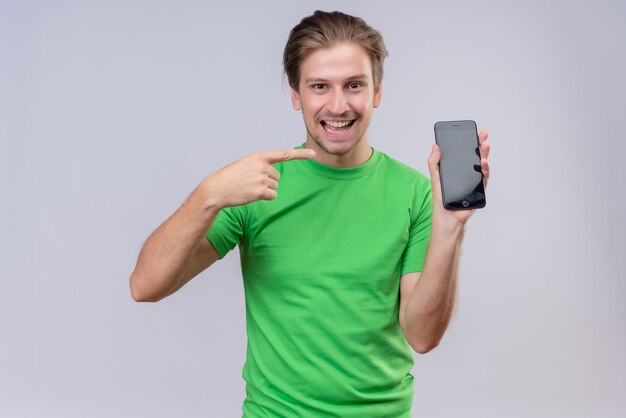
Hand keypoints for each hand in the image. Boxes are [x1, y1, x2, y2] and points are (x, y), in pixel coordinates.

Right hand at [201, 148, 315, 208]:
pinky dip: (265, 198)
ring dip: (265, 190)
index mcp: (258, 157)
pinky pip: (272, 196)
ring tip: (249, 188)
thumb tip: (274, 175)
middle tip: (250, 182)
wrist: (217, 189)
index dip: (300, 154)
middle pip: (277, 177)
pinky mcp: (261, 191)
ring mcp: (262, 178)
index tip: (313, 154)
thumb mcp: (245, 165)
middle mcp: (262, 166)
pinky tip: (251, 195)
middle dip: (267, 182)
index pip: (283, 154)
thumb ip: (261, 165)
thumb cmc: (230, 178)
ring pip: (275, 187)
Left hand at [427, 129, 490, 225]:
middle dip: (481, 145)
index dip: (470, 142)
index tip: (473, 131)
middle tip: (483, 135)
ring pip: (482, 166)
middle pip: (476, 157)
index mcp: (457, 169)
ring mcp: (474, 182)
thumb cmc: (441, 200)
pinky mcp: (478, 190)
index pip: (465, 153)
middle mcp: (467, 174)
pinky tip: (483, 163)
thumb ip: (434, 163)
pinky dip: (485, 170)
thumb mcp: (435, 178)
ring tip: (484, 147)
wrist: (447, 218)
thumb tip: (435, 146)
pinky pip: (484, 179)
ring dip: (484, 155)